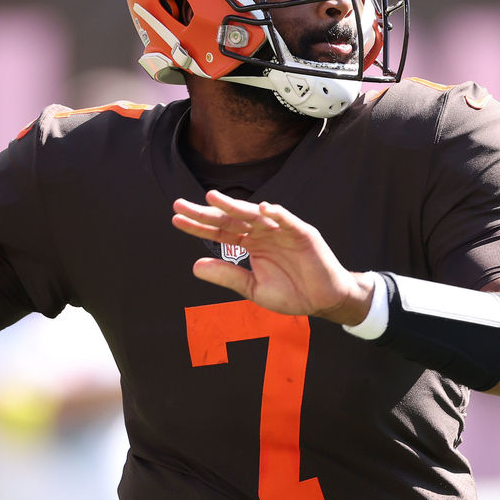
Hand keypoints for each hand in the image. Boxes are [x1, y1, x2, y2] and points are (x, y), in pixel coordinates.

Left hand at [171, 190, 372, 325]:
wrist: (323, 300)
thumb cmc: (291, 293)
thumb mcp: (253, 288)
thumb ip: (228, 275)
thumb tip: (194, 265)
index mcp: (250, 244)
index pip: (219, 232)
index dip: (198, 226)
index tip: (175, 219)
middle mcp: (262, 232)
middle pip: (230, 219)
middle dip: (206, 211)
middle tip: (180, 204)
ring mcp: (281, 230)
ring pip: (253, 215)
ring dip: (233, 206)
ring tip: (212, 198)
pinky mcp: (302, 233)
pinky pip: (287, 220)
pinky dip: (276, 213)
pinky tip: (261, 209)